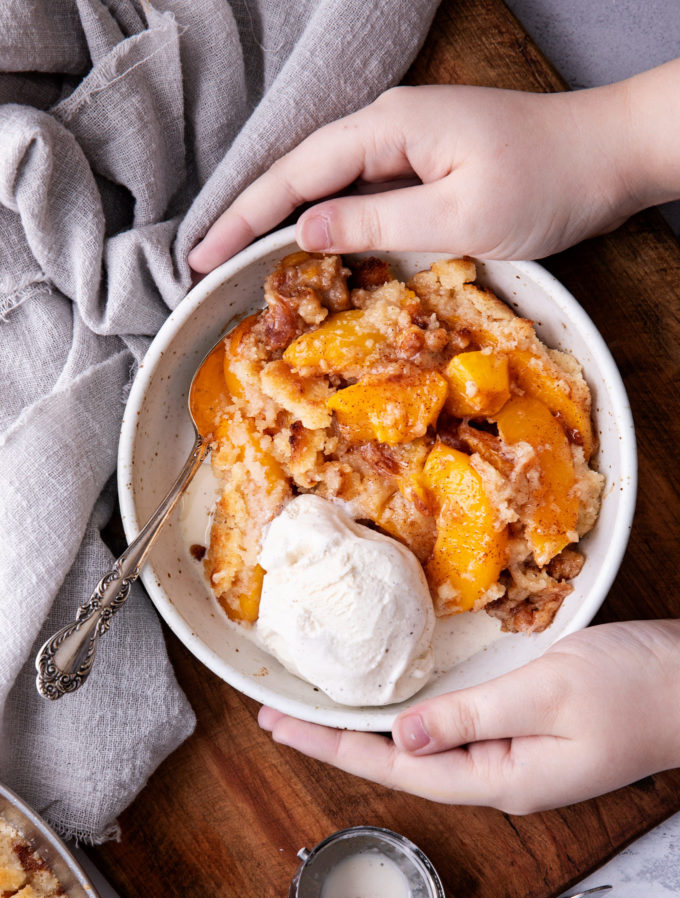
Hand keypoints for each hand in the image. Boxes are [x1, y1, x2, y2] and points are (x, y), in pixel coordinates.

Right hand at [189, 80, 643, 272]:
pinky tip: (312, 250)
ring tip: (241, 263)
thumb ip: (377, 221)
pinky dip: (328, 223)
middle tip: (205, 265)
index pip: (295, 176)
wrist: (607, 156)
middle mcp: (387, 126)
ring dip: (284, 222)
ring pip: (327, 184)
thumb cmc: (545, 183)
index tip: (200, 257)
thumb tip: (304, 230)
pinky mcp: (423, 164)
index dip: (242, 218)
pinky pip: (360, 193)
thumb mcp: (459, 214)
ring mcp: (406, 144)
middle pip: (300, 175)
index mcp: (388, 128)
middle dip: (248, 219)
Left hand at [258, 620, 679, 813]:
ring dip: (372, 726)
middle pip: (402, 762)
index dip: (332, 745)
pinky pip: (454, 726)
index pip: (397, 767)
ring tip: (323, 710)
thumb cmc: (635, 688)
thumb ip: (472, 715)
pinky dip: (414, 712)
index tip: (279, 725)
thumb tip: (403, 738)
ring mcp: (513, 753)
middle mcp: (500, 772)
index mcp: (500, 775)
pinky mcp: (525, 728)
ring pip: (425, 744)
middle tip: (282, 714)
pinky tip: (398, 701)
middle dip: (340, 739)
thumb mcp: (548, 692)